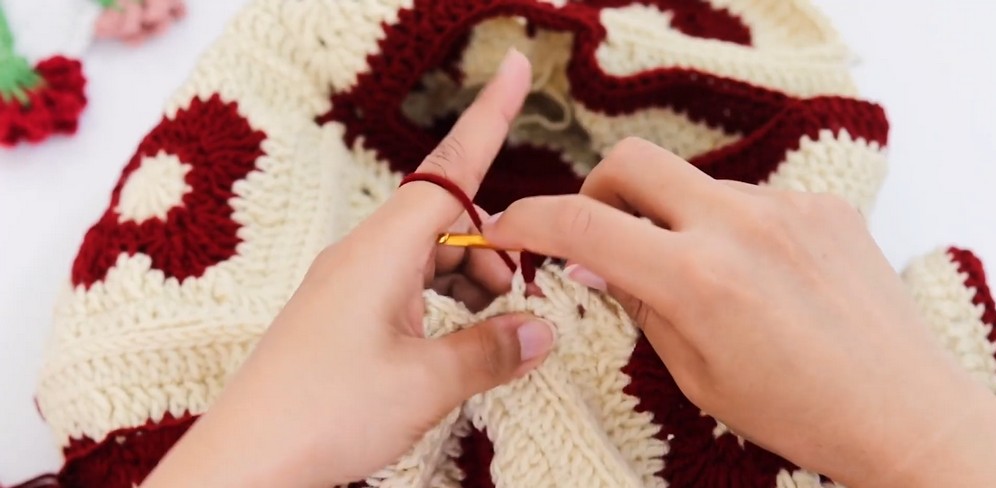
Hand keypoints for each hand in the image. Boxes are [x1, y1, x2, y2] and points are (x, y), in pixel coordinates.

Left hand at [143, 49, 553, 486]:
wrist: (244, 465)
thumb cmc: (323, 413)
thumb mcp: (425, 384)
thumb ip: (490, 350)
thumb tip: (541, 331)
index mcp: (382, 251)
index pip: (450, 170)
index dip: (489, 119)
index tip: (515, 70)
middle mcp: (362, 257)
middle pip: (446, 222)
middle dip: (494, 250)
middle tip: (523, 301)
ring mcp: (349, 287)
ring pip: (427, 260)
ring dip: (468, 284)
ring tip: (492, 334)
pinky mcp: (341, 319)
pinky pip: (405, 290)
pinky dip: (441, 307)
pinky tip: (454, 347)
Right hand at [482, 137, 995, 486]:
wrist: (902, 411)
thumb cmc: (798, 412)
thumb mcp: (694, 373)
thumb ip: (637, 303)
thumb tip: (590, 262)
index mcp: (697, 279)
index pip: (583, 223)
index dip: (528, 219)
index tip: (508, 227)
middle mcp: (739, 225)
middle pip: (631, 161)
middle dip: (598, 191)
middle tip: (604, 237)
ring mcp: (785, 207)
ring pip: (692, 184)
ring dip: (671, 218)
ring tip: (700, 276)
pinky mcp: (820, 205)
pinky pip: (747, 198)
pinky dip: (728, 228)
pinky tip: (756, 276)